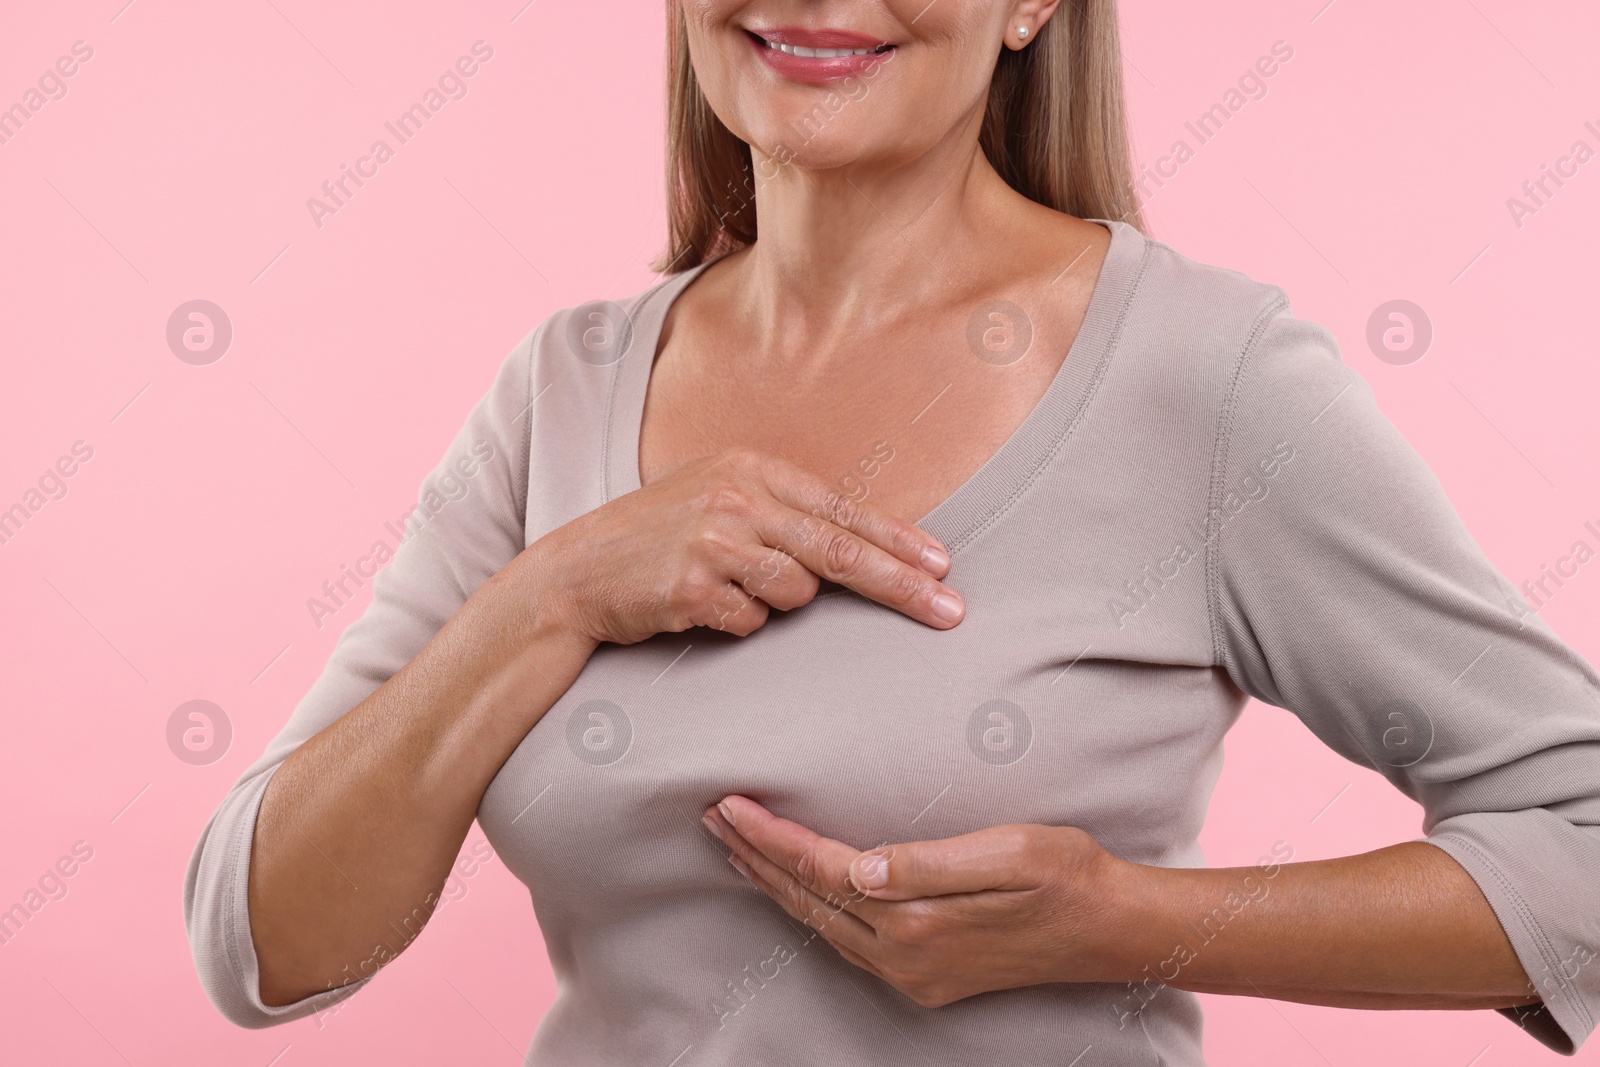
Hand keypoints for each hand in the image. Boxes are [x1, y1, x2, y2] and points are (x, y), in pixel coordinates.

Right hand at [528, 447, 964, 644]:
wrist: (576, 572)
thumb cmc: (657, 539)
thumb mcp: (719, 501)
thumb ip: (781, 513)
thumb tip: (861, 546)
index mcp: (750, 469)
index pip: (843, 510)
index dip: (898, 541)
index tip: (943, 566)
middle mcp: (736, 498)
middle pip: (840, 552)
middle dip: (902, 586)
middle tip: (951, 612)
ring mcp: (712, 541)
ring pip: (795, 595)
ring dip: (774, 606)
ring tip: (728, 589)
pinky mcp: (691, 586)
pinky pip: (750, 623)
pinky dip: (736, 624)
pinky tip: (700, 607)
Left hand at [701, 795, 1134, 1007]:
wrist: (1112, 930)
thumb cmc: (1067, 876)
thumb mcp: (1009, 852)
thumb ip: (930, 863)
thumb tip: (860, 867)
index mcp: (917, 921)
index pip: (820, 871)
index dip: (771, 836)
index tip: (731, 801)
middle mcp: (904, 957)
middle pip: (808, 901)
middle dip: (756, 857)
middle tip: (713, 816)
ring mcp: (911, 974)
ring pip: (820, 924)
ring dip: (775, 884)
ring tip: (738, 847)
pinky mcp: (924, 976)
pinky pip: (846, 940)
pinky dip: (810, 908)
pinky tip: (799, 889)